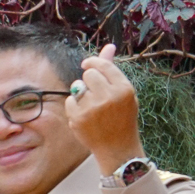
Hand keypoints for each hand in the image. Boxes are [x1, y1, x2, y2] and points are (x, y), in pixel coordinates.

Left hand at [66, 43, 143, 174]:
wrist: (117, 148)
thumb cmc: (122, 117)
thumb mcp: (123, 92)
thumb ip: (112, 70)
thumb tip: (109, 46)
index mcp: (124, 89)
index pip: (103, 66)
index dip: (92, 62)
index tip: (86, 65)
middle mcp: (109, 96)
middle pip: (88, 74)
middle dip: (88, 80)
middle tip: (95, 92)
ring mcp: (93, 108)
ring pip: (77, 86)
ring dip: (81, 93)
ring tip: (92, 107)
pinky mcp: (79, 118)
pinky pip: (70, 101)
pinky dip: (74, 106)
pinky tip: (85, 116)